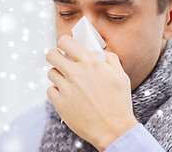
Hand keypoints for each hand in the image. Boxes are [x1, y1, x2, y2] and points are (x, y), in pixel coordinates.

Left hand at [46, 35, 138, 150]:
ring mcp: (66, 88)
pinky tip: (68, 94)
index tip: (66, 46)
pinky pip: (50, 90)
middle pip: (51, 55)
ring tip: (69, 80)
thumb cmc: (119, 102)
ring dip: (58, 74)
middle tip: (61, 59)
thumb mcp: (121, 76)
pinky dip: (57, 90)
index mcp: (91, 62)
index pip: (65, 41)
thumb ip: (110, 59)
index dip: (65, 42)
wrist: (113, 129)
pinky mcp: (60, 103)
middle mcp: (76, 72)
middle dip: (55, 55)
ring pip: (51, 73)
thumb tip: (100, 51)